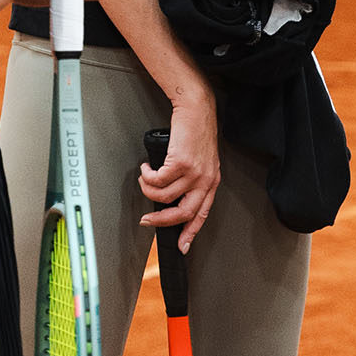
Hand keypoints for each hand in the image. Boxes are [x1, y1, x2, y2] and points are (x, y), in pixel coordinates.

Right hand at [139, 83, 220, 252]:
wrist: (197, 109)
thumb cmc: (196, 130)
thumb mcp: (200, 160)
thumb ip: (191, 179)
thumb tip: (171, 196)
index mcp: (211, 182)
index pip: (201, 214)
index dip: (190, 233)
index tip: (181, 246)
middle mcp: (205, 179)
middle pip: (183, 213)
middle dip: (161, 221)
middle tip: (147, 220)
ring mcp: (194, 172)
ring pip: (165, 196)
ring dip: (148, 191)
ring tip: (145, 181)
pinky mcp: (181, 162)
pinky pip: (158, 180)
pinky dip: (147, 176)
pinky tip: (146, 169)